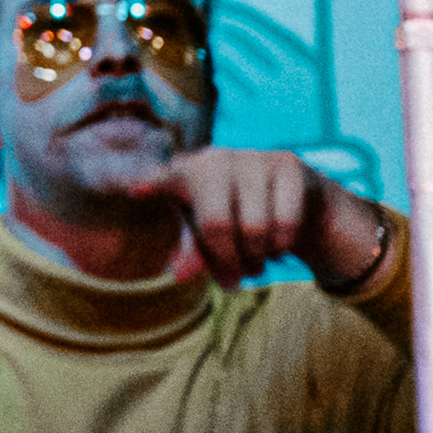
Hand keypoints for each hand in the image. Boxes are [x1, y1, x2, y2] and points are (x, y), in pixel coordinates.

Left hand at [121, 146, 386, 288]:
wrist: (298, 205)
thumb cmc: (240, 220)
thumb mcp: (212, 240)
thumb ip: (194, 256)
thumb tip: (179, 276)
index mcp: (187, 173)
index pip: (166, 179)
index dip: (151, 184)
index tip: (134, 189)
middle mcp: (215, 158)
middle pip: (216, 224)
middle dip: (229, 260)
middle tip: (237, 274)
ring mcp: (252, 157)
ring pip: (254, 229)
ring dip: (257, 257)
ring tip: (257, 257)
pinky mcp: (287, 165)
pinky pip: (284, 223)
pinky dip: (281, 245)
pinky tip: (278, 242)